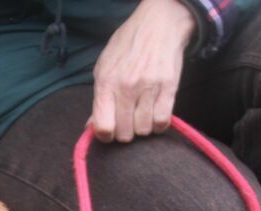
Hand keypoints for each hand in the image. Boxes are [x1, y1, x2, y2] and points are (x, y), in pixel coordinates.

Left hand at [92, 0, 195, 142]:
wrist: (159, 24)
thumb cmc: (128, 46)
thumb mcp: (104, 67)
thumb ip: (98, 99)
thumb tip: (91, 127)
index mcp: (107, 83)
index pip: (103, 127)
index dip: (105, 135)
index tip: (110, 131)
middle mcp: (127, 87)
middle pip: (124, 133)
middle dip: (125, 132)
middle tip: (127, 120)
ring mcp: (149, 88)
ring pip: (144, 130)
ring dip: (142, 127)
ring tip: (141, 114)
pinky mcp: (169, 88)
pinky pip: (162, 122)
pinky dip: (158, 123)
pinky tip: (154, 114)